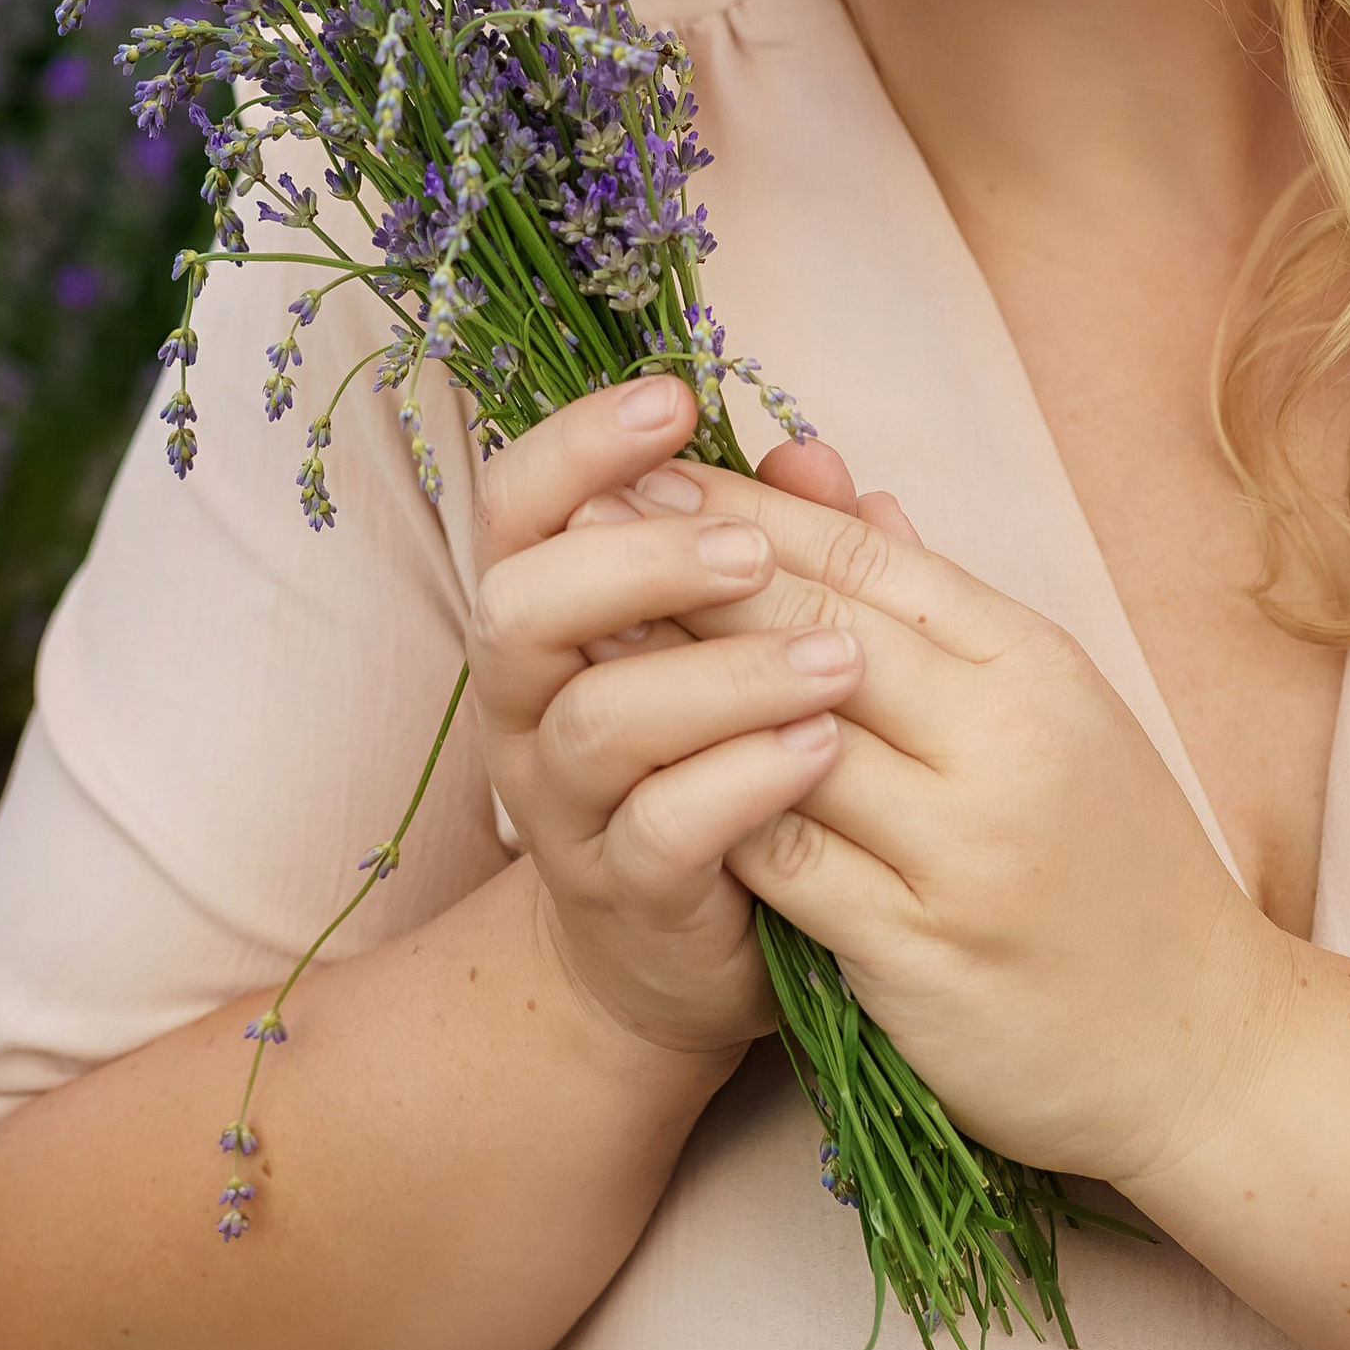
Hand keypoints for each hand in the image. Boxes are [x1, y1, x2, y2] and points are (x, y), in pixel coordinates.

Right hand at [467, 380, 907, 1063]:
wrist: (676, 947)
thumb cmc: (710, 758)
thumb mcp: (737, 639)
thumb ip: (777, 543)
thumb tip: (816, 451)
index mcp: (546, 615)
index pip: (514, 504)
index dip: (576, 444)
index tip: (675, 401)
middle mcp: (525, 704)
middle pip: (520, 604)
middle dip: (637, 561)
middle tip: (751, 551)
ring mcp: (563, 806)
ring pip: (598, 721)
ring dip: (722, 677)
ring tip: (835, 660)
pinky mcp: (623, 891)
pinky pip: (661, 830)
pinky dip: (743, 782)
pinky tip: (821, 749)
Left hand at [594, 455, 1295, 1190]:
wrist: (1201, 1047)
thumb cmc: (1112, 864)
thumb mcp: (1048, 710)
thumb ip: (931, 605)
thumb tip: (831, 480)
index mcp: (1035, 664)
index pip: (868, 557)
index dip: (746, 510)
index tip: (645, 468)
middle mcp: (1006, 742)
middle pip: (815, 630)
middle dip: (688, 572)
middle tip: (580, 525)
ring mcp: (966, 851)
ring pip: (785, 741)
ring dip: (676, 688)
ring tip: (582, 643)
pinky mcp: (923, 952)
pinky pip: (786, 863)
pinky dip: (710, 812)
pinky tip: (640, 781)